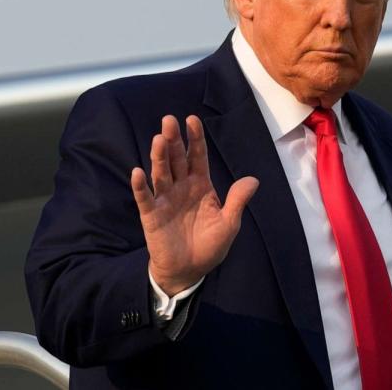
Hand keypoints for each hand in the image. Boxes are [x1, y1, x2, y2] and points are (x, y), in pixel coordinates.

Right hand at [131, 115, 258, 295]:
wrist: (189, 271)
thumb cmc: (209, 245)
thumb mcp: (229, 224)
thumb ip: (237, 201)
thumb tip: (253, 180)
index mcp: (200, 185)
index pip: (197, 156)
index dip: (195, 139)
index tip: (192, 119)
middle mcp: (181, 187)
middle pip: (177, 159)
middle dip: (174, 140)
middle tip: (169, 120)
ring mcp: (165, 199)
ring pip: (161, 173)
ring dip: (159, 156)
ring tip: (159, 139)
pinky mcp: (151, 215)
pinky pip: (145, 198)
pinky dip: (140, 186)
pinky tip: (137, 172)